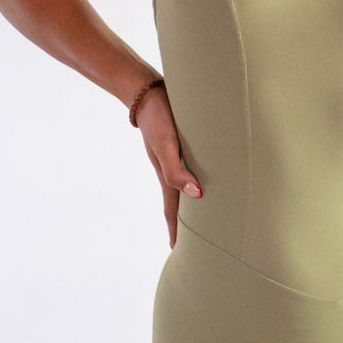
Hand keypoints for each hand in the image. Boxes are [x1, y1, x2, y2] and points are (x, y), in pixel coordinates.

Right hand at [132, 84, 201, 248]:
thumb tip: (197, 195)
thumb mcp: (166, 145)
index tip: (178, 252)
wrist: (145, 90)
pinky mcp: (176, 145)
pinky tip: (196, 182)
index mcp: (167, 175)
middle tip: (190, 245)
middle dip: (182, 225)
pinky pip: (184, 171)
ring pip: (181, 188)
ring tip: (196, 221)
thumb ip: (178, 170)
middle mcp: (169, 169)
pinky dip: (189, 184)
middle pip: (177, 204)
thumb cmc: (158, 116)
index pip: (172, 210)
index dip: (176, 231)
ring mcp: (171, 158)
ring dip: (187, 206)